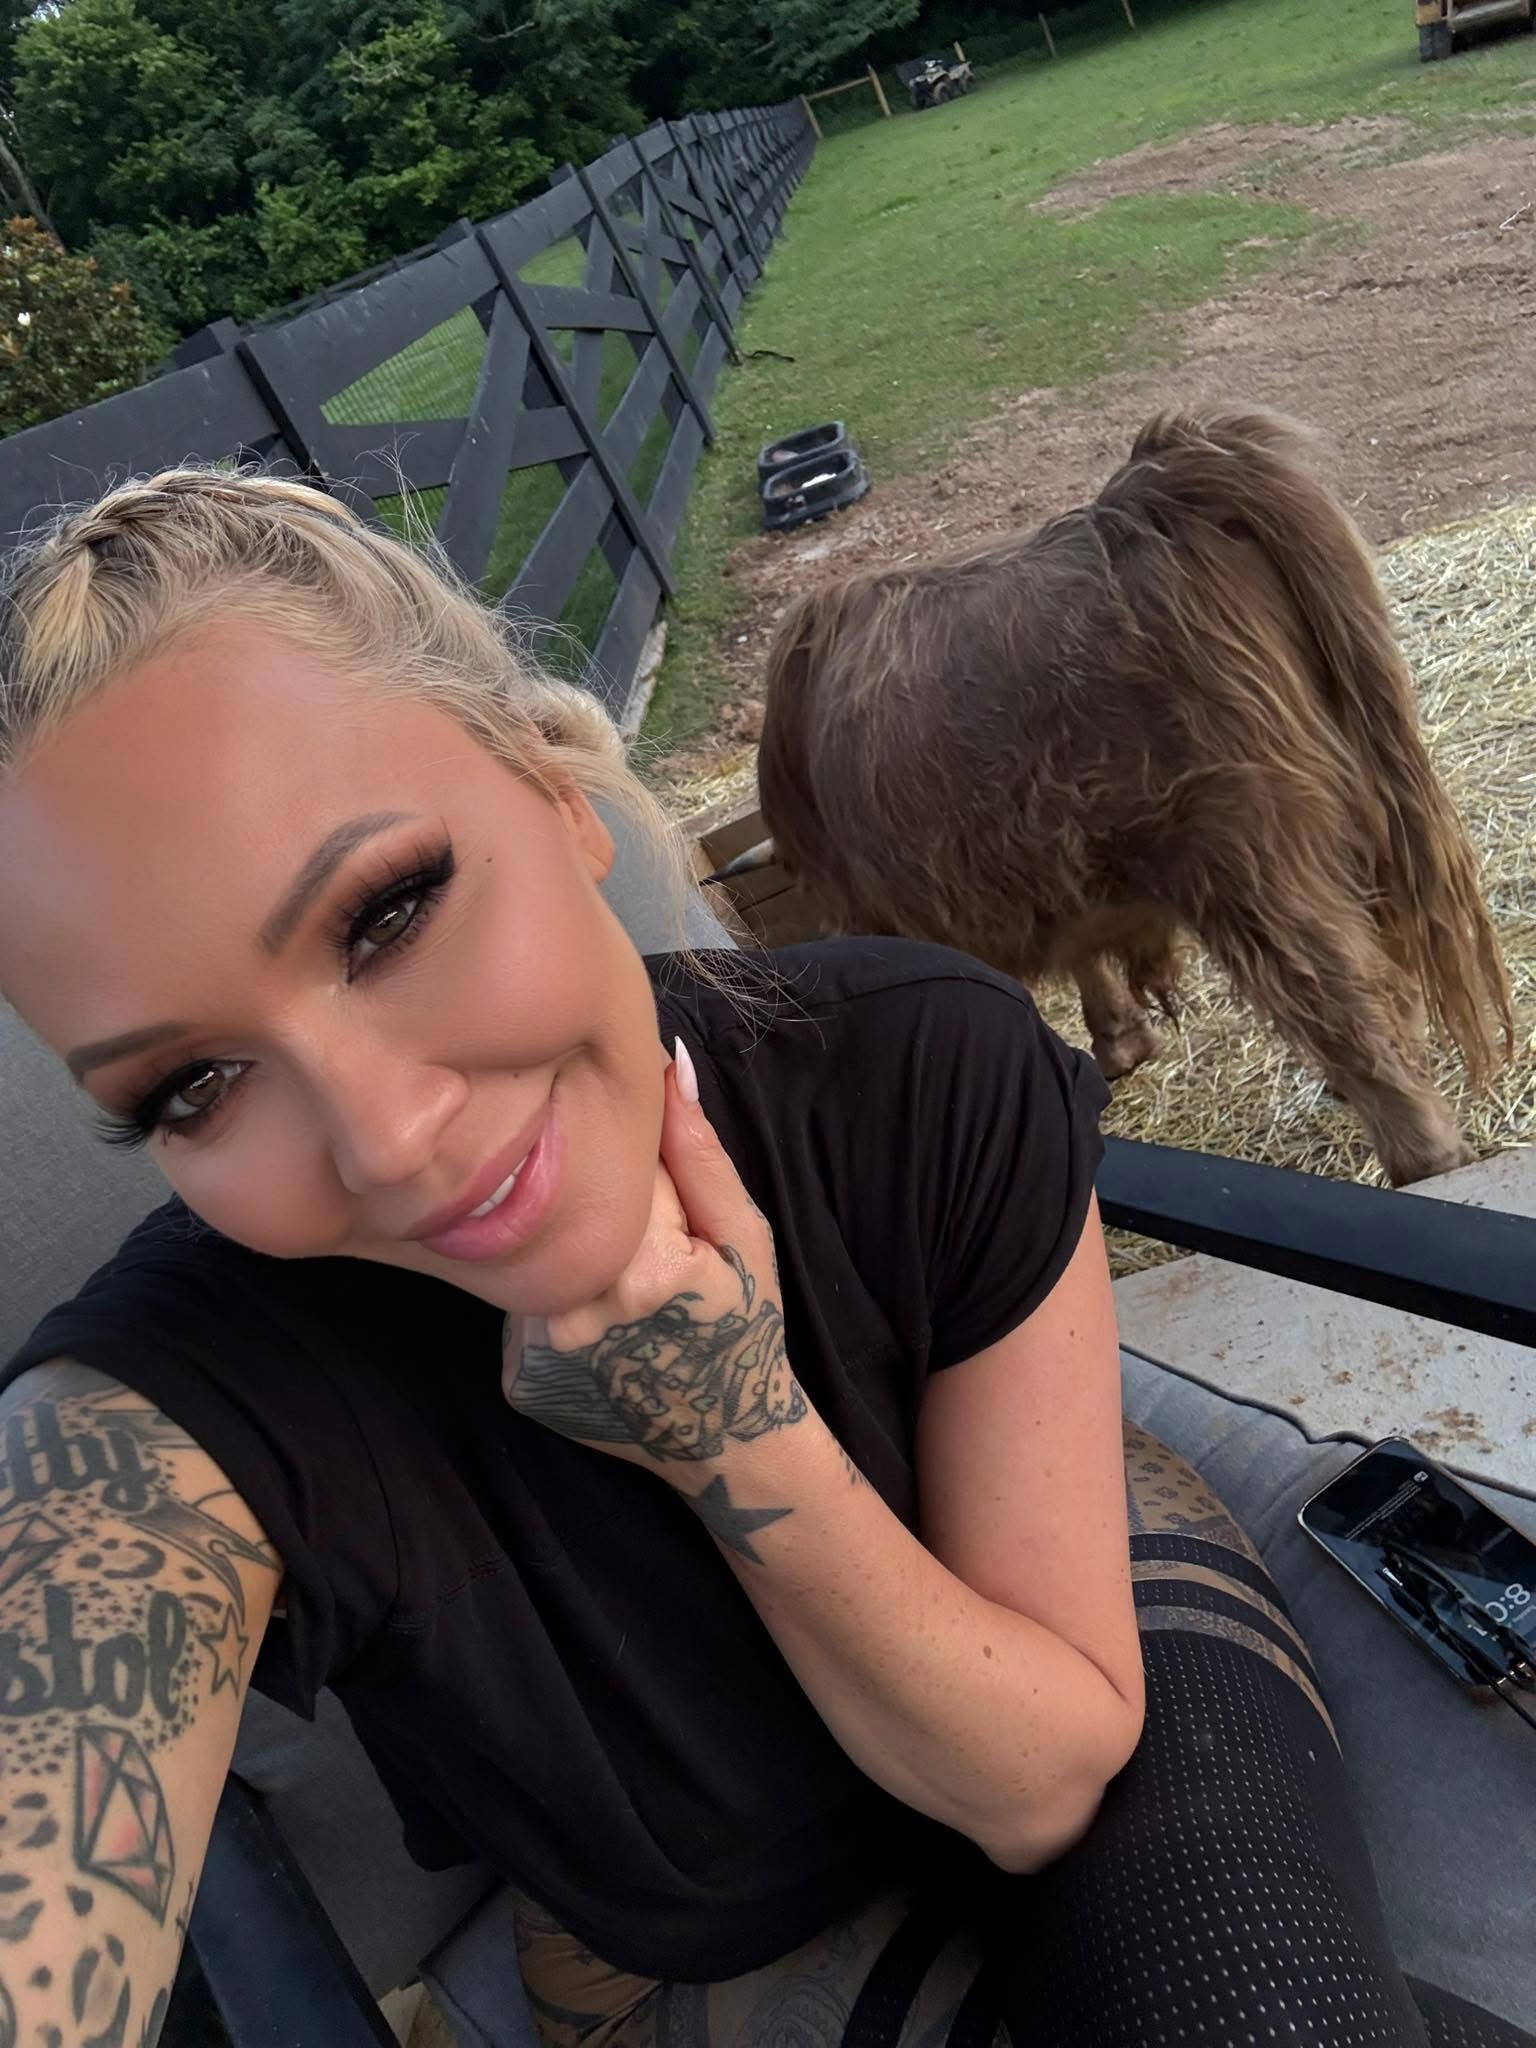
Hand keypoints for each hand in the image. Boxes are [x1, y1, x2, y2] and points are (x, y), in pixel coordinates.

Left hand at [501, 1041, 805, 1468]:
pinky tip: (589, 1318)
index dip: (630, 1169)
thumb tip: (665, 1061)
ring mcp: (537, 1352)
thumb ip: (698, 1153)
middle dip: (589, 1205)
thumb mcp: (743, 1235)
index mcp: (638, 1267)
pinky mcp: (516, 1379)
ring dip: (556, 1248)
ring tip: (610, 1276)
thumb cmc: (745, 1331)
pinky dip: (545, 1299)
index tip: (652, 1193)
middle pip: (557, 1209)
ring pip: (527, 1255)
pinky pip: (516, 1308)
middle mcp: (574, 1311)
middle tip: (639, 1241)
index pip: (606, 1169)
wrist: (726, 1442)